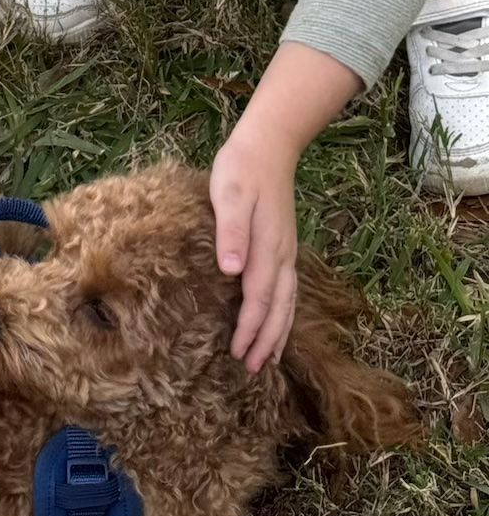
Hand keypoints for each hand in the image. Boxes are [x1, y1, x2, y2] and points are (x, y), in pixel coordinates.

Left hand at [210, 127, 298, 374]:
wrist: (269, 146)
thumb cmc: (241, 169)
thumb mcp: (228, 193)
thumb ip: (230, 231)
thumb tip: (232, 271)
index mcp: (267, 246)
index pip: (259, 297)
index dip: (250, 328)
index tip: (239, 354)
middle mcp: (282, 254)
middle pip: (279, 307)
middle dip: (267, 340)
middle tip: (252, 369)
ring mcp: (286, 251)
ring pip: (287, 302)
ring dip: (278, 332)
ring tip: (266, 360)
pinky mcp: (284, 245)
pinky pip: (287, 289)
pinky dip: (283, 313)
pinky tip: (276, 322)